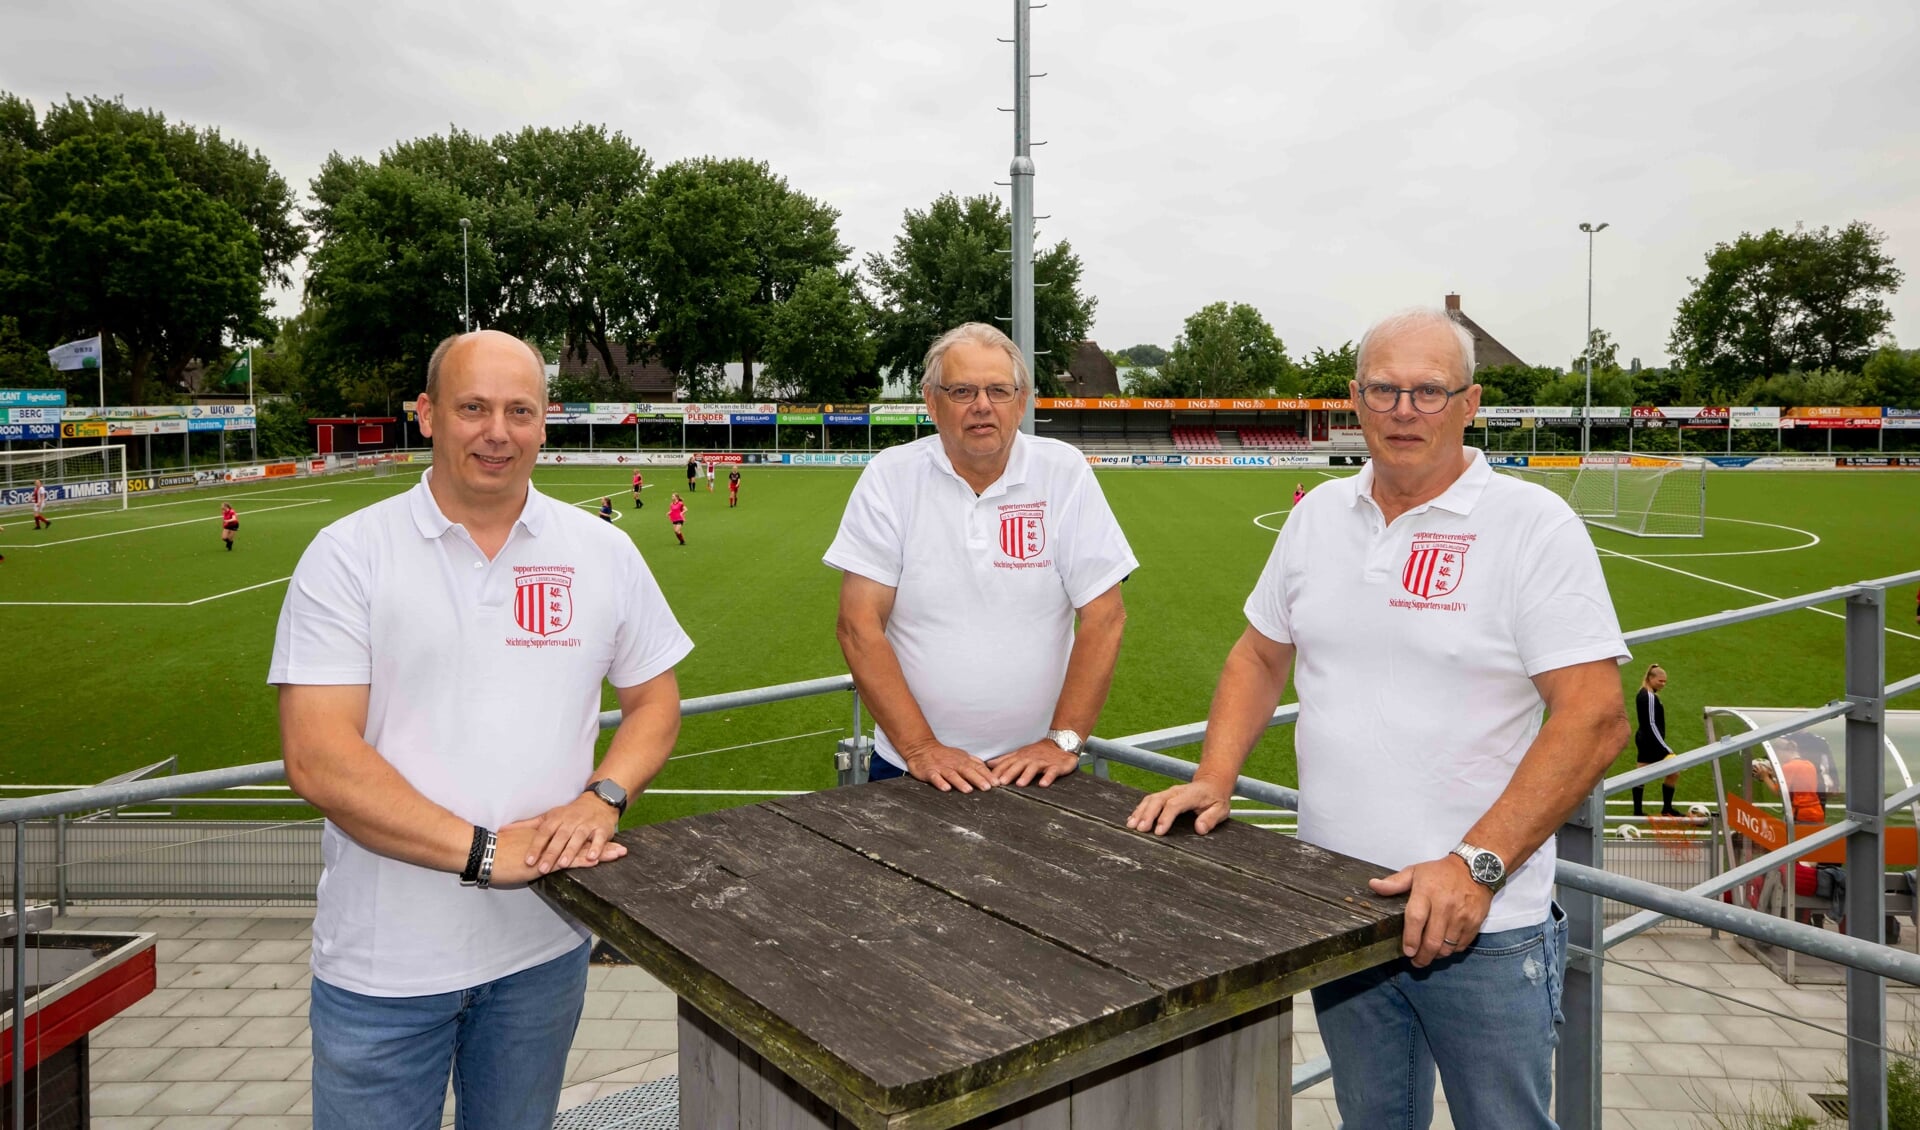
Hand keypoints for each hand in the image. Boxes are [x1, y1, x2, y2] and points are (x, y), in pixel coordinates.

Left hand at [500, 794, 627, 881]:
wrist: (598, 801)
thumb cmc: (570, 813)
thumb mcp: (549, 816)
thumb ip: (527, 825)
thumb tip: (502, 830)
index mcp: (556, 819)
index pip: (543, 833)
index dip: (536, 846)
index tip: (527, 860)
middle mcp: (571, 821)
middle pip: (560, 838)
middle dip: (551, 853)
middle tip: (542, 868)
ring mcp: (587, 825)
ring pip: (578, 838)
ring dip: (571, 851)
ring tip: (564, 864)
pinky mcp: (602, 829)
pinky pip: (599, 839)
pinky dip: (596, 848)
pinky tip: (591, 858)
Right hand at [900, 740, 995, 792]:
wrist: (921, 748)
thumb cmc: (944, 755)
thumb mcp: (961, 756)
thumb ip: (974, 763)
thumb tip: (990, 770)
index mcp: (963, 760)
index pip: (977, 767)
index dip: (987, 775)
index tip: (996, 783)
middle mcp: (953, 764)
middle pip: (967, 771)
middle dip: (978, 779)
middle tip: (987, 787)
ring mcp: (941, 768)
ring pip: (952, 775)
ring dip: (960, 782)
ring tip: (969, 790)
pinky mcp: (929, 772)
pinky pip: (935, 777)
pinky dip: (940, 783)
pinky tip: (945, 788)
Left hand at [987, 740, 1078, 786]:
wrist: (1061, 743)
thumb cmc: (1038, 751)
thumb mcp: (1020, 754)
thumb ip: (1005, 760)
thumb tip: (989, 764)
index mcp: (1021, 757)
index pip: (1007, 763)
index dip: (998, 771)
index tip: (989, 780)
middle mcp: (1030, 759)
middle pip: (1018, 765)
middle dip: (1009, 773)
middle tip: (1001, 783)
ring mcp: (1043, 762)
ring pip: (1034, 768)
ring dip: (1026, 775)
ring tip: (1020, 784)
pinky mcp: (1055, 766)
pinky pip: (1051, 772)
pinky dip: (1047, 777)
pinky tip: (1043, 784)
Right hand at [1126, 778, 1233, 835]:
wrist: (1211, 783)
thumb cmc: (1215, 799)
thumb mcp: (1221, 809)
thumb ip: (1211, 818)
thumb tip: (1200, 828)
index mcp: (1191, 795)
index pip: (1175, 805)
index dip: (1166, 818)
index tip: (1159, 831)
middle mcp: (1176, 792)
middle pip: (1158, 800)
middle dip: (1148, 815)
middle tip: (1140, 829)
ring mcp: (1168, 792)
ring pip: (1151, 799)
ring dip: (1140, 812)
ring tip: (1132, 825)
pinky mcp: (1163, 796)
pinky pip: (1149, 800)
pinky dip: (1139, 809)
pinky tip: (1133, 819)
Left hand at [1368, 855, 1493, 967]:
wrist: (1475, 868)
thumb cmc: (1441, 872)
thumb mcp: (1416, 871)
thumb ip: (1395, 882)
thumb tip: (1374, 885)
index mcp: (1426, 892)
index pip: (1416, 919)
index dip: (1410, 939)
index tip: (1407, 951)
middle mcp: (1444, 905)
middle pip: (1432, 939)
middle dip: (1422, 956)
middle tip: (1416, 961)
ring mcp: (1461, 915)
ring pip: (1447, 946)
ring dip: (1436, 955)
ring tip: (1429, 955)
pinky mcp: (1474, 922)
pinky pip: (1461, 945)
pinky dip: (1452, 950)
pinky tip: (1444, 948)